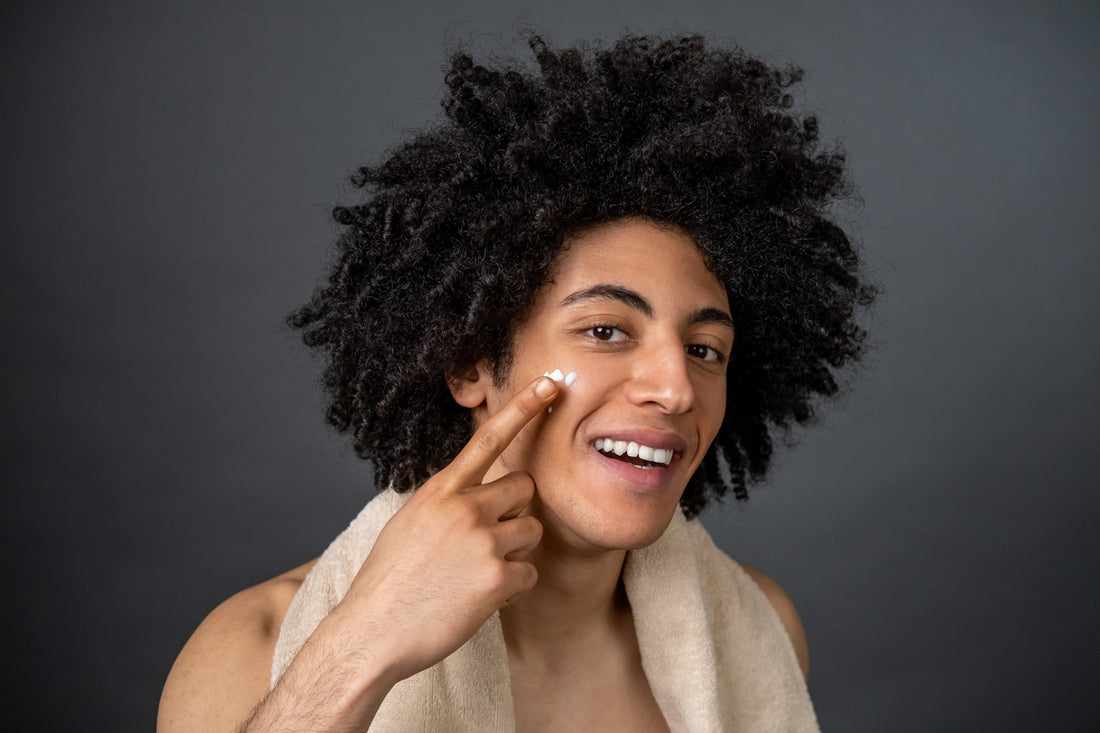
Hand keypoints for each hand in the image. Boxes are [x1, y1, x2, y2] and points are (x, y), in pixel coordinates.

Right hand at [326, 374, 557, 684]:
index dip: (523, 409)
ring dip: (516, 552)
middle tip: (492, 538)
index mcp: (439, 491)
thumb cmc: (388, 581)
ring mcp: (483, 542)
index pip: (488, 439)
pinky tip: (480, 598)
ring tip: (478, 572)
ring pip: (532, 531)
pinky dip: (512, 589)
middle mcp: (463, 508)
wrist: (372, 632)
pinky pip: (530, 573)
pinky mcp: (496, 578)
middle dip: (517, 511)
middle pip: (525, 488)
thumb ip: (445, 502)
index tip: (551, 384)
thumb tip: (479, 495)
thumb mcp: (409, 523)